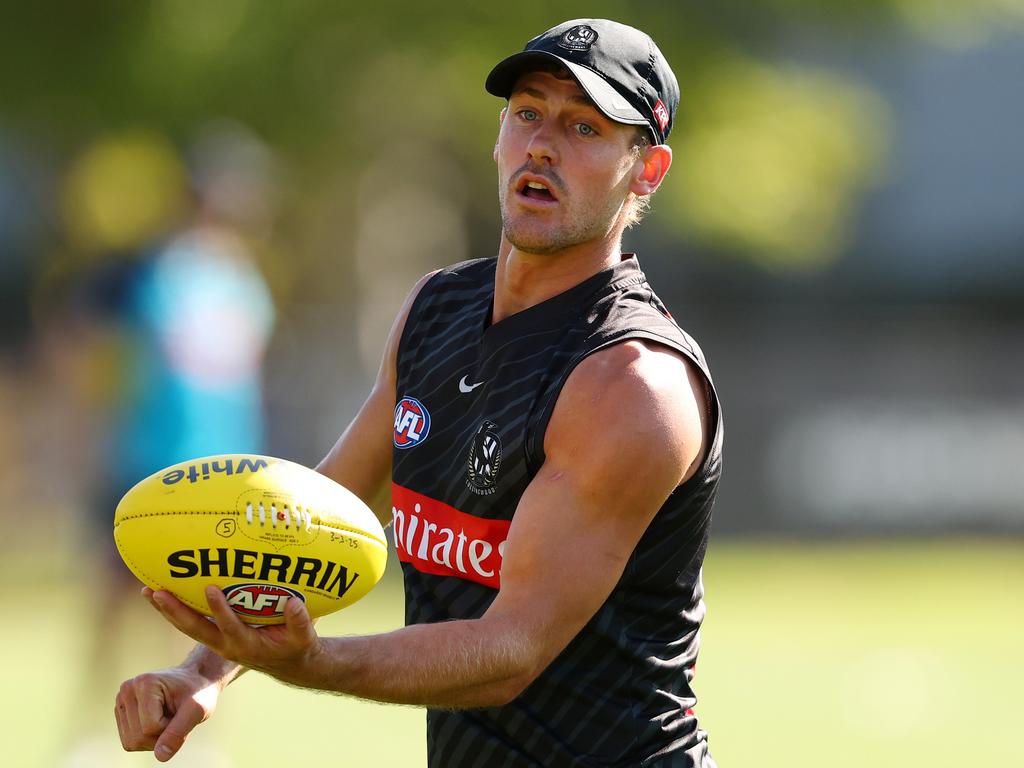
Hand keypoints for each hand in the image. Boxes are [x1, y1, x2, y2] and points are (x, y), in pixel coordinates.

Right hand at [114, 665, 219, 761]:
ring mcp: (121, 701)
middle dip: (162, 735)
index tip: (182, 710)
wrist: (195, 681)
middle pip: (138, 737)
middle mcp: (127, 690)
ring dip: (155, 738)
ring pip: (132, 742)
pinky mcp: (121, 713)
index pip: (151, 727)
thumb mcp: (197, 710)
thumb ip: (178, 732)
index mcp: (144, 683)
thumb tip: (160, 756)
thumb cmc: (199, 692)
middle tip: (176, 715)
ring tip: (168, 716)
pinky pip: (130, 742)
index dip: (171, 727)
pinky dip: (147, 738)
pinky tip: (158, 720)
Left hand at [145, 586, 322, 685]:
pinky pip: (191, 621)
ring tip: (147, 591)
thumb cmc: (297, 646)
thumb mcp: (304, 637)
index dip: (220, 609)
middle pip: (195, 629)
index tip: (210, 588)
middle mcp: (226, 644)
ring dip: (167, 610)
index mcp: (246, 645)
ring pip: (187, 626)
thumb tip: (292, 602)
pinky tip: (160, 593)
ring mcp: (217, 640)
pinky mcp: (215, 634)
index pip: (229, 626)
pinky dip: (175, 609)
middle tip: (157, 592)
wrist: (289, 662)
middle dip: (175, 612)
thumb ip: (300, 621)